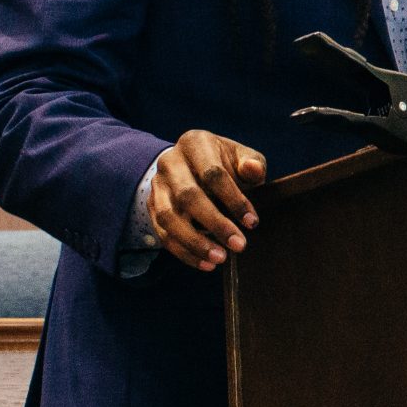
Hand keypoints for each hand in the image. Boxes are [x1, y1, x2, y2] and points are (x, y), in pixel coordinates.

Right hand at [147, 130, 267, 271]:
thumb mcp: (240, 156)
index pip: (213, 173)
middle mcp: (170, 162)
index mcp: (195, 143)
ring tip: (219, 259)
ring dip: (195, 242)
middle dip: (215, 224)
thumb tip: (254, 170)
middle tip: (239, 245)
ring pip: (169, 218)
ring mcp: (157, 186)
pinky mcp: (152, 207)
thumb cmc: (224, 162)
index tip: (252, 222)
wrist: (190, 165)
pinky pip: (163, 234)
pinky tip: (205, 264)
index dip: (234, 199)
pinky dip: (184, 252)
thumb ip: (251, 164)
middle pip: (188, 196)